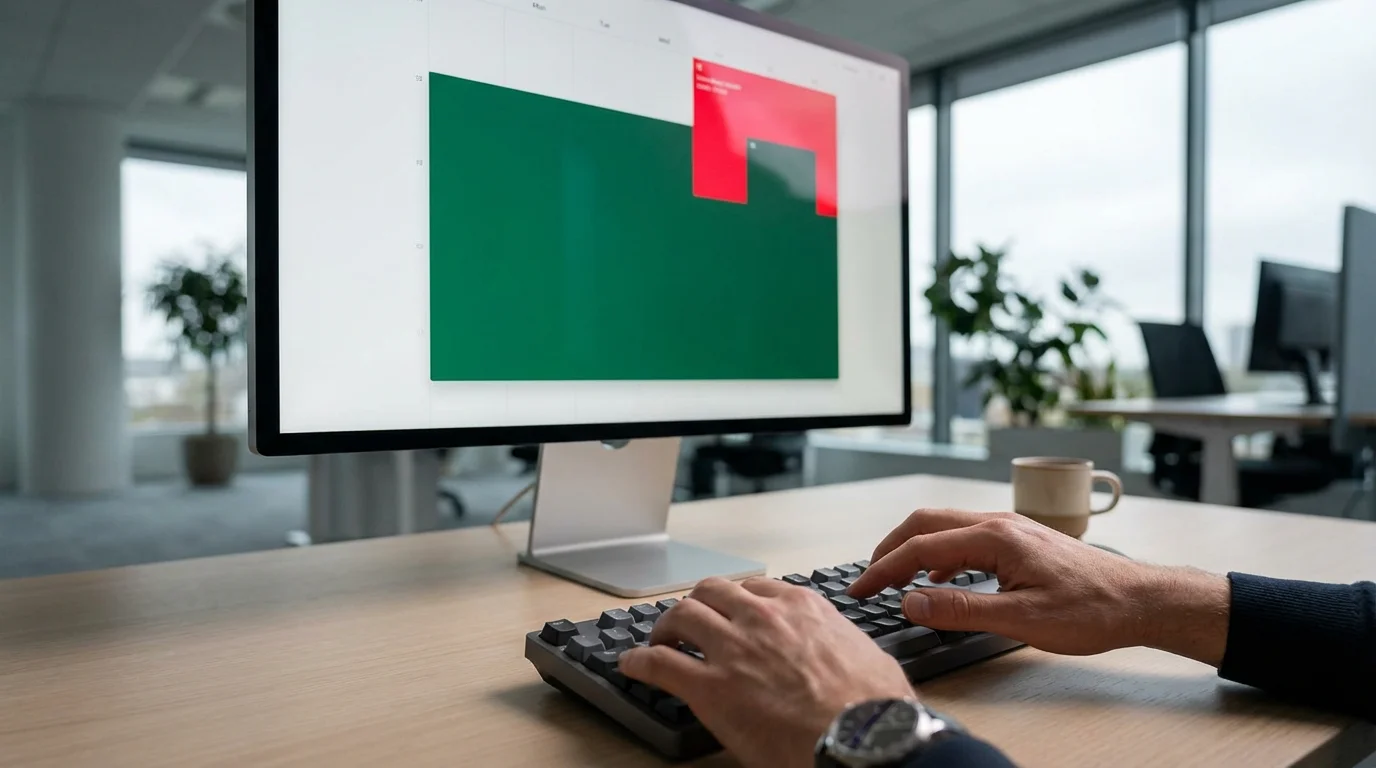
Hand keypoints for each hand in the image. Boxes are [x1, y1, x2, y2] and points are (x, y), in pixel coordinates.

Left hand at [619, 577, 914, 767]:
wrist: (862, 739)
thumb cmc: (874, 708)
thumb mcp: (868, 657)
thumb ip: (844, 645)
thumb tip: (851, 655)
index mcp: (801, 608)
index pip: (756, 587)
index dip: (736, 599)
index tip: (728, 608)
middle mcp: (762, 618)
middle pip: (711, 592)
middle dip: (696, 604)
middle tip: (688, 620)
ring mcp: (732, 649)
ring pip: (681, 616)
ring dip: (665, 626)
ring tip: (658, 640)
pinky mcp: (710, 687)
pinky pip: (659, 664)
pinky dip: (639, 661)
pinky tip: (631, 665)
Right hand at [847, 509, 1230, 664]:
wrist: (1140, 600)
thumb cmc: (1091, 610)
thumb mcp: (1022, 619)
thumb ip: (961, 610)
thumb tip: (910, 601)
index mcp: (995, 537)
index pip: (921, 549)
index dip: (884, 570)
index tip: (860, 590)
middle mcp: (998, 523)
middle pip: (926, 524)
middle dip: (890, 549)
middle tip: (867, 578)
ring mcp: (1010, 528)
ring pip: (945, 526)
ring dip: (913, 549)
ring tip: (893, 577)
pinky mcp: (1019, 539)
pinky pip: (965, 537)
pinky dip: (939, 554)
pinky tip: (939, 581)